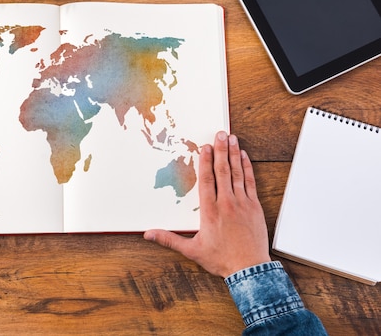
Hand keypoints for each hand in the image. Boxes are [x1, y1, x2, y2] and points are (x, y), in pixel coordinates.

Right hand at [144, 131, 270, 277]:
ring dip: (233, 154)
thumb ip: (169, 239)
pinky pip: (250, 182)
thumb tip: (148, 234)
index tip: (205, 147)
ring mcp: (242, 204)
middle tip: (220, 134)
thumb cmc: (221, 260)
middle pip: (222, 171)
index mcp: (210, 211)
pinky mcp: (254, 207)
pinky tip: (244, 157)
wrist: (249, 269)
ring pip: (236, 173)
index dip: (205, 162)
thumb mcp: (192, 250)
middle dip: (220, 151)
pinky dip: (247, 168)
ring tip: (231, 139)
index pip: (206, 180)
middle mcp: (226, 203)